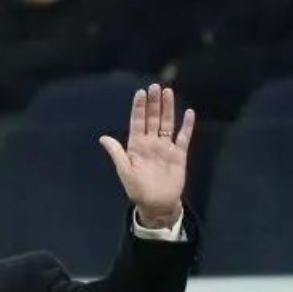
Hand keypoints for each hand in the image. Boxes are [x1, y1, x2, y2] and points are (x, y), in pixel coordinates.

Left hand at [99, 83, 194, 229]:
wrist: (156, 204)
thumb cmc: (138, 190)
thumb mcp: (125, 171)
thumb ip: (117, 153)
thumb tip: (103, 138)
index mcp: (136, 146)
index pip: (138, 122)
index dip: (139, 108)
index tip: (140, 93)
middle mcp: (151, 143)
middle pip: (153, 118)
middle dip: (154, 103)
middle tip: (155, 86)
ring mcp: (165, 147)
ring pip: (167, 123)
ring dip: (168, 108)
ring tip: (168, 92)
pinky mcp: (179, 155)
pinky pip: (183, 137)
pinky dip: (187, 125)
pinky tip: (189, 113)